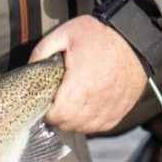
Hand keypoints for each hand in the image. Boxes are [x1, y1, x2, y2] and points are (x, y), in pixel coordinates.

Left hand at [32, 15, 147, 132]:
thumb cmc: (96, 34)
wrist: (133, 35)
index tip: (46, 105)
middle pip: (72, 124)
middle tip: (55, 107)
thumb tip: (29, 68)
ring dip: (75, 123)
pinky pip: (104, 126)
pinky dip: (92, 124)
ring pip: (87, 128)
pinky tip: (86, 112)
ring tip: (70, 109)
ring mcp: (113, 104)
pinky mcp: (123, 106)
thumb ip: (42, 52)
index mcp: (81, 81)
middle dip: (59, 119)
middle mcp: (99, 98)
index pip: (60, 115)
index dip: (49, 114)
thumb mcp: (64, 34)